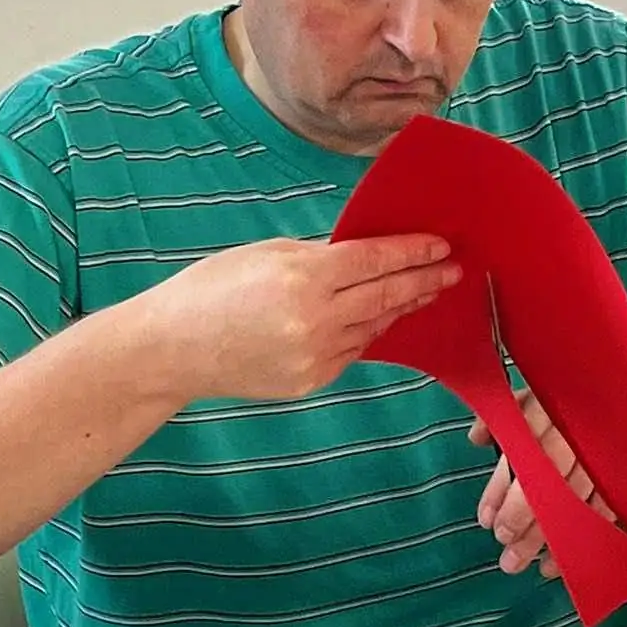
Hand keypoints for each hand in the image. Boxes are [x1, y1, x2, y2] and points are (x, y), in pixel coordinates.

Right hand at [161, 235, 460, 401]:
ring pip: (374, 326)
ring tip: (424, 291)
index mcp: (303, 276)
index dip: (412, 251)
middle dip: (423, 280)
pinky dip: (367, 331)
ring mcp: (315, 355)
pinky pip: (352, 350)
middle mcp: (315, 318)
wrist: (173, 348)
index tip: (441, 245)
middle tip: (453, 271)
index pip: (374, 260)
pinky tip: (379, 318)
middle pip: (385, 295)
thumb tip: (366, 256)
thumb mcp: (266, 254)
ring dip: (401, 307)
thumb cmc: (211, 289)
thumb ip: (319, 256)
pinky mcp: (311, 380)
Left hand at [469, 391, 613, 575]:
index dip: (501, 489)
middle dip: (523, 516)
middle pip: (548, 480)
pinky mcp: (624, 476)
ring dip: (549, 537)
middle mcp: (577, 434)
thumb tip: (478, 438)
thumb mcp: (533, 393)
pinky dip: (582, 538)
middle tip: (505, 545)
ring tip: (525, 563)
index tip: (487, 520)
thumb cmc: (568, 398)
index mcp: (549, 410)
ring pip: (575, 501)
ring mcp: (604, 457)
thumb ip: (503, 415)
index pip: (521, 452)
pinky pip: (605, 512)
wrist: (625, 393)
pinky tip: (559, 561)